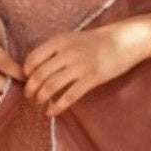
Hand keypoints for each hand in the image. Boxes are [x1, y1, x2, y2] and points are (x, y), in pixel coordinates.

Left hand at [22, 22, 150, 115]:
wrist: (124, 40)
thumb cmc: (95, 41)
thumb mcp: (71, 38)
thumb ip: (54, 50)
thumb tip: (35, 68)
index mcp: (59, 41)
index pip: (33, 58)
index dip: (26, 73)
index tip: (26, 80)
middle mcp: (67, 52)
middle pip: (40, 75)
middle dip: (31, 89)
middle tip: (30, 97)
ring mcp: (80, 66)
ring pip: (51, 86)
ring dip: (41, 98)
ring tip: (40, 103)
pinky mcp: (92, 78)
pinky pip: (69, 96)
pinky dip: (57, 106)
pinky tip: (52, 111)